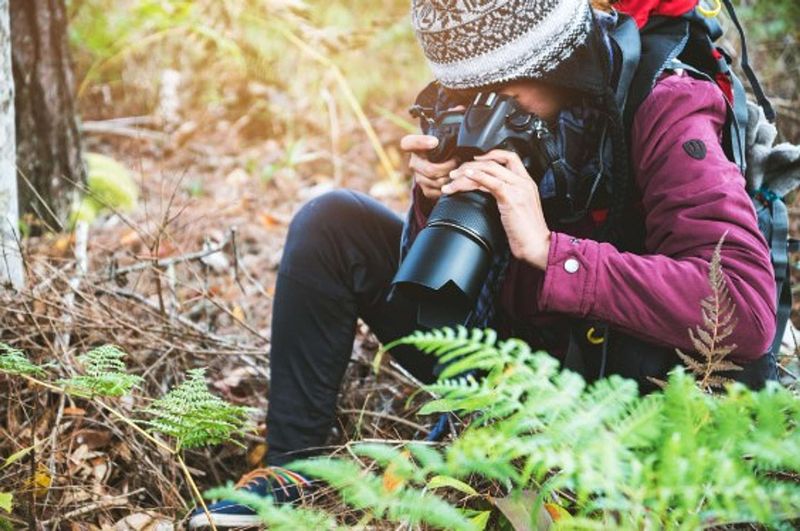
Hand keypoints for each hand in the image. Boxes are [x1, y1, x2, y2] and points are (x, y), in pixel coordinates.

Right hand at [400, 134, 458, 199]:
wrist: (446, 161)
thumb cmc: (445, 146)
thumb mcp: (442, 138)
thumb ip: (443, 136)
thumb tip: (445, 139)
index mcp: (414, 146)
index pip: (407, 143)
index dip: (421, 143)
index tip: (435, 142)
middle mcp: (413, 162)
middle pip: (430, 170)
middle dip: (448, 166)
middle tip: (458, 160)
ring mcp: (418, 177)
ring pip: (436, 182)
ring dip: (450, 177)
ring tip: (458, 169)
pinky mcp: (425, 189)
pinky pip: (437, 191)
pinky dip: (448, 187)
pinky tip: (453, 179)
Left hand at [443, 150, 551, 269]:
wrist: (537, 244)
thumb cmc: (527, 232)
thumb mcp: (517, 209)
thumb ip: (506, 197)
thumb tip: (488, 193)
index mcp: (527, 182)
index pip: (510, 157)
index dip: (491, 155)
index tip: (475, 160)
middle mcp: (523, 182)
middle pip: (494, 162)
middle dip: (470, 165)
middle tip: (456, 172)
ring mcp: (518, 188)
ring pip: (489, 170)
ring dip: (466, 173)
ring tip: (452, 179)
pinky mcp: (511, 198)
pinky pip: (491, 182)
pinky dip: (476, 176)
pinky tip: (466, 176)